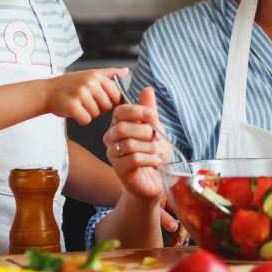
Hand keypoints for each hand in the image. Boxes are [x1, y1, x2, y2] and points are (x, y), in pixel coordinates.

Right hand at [46, 67, 126, 124]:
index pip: (117, 94)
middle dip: (101, 108)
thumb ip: (109, 74)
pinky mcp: (71, 106)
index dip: (111, 101)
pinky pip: (86, 120)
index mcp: (96, 75)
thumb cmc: (71, 84)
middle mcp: (89, 83)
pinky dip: (81, 119)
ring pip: (97, 114)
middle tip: (88, 103)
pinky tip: (75, 112)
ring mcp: (80, 94)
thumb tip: (127, 71)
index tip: (101, 99)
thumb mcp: (90, 74)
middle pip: (108, 106)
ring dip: (90, 114)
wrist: (46, 92)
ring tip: (80, 106)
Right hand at [104, 87, 170, 203]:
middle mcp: (112, 139)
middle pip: (122, 127)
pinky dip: (150, 159)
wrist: (157, 181)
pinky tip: (156, 162)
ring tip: (158, 152)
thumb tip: (147, 89)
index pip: (119, 111)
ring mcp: (114, 155)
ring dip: (150, 147)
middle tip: (157, 138)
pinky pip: (134, 159)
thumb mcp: (156, 128)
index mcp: (119, 125)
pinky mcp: (119, 170)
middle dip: (145, 131)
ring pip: (129, 144)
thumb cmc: (154, 154)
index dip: (136, 111)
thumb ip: (149, 111)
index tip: (152, 115)